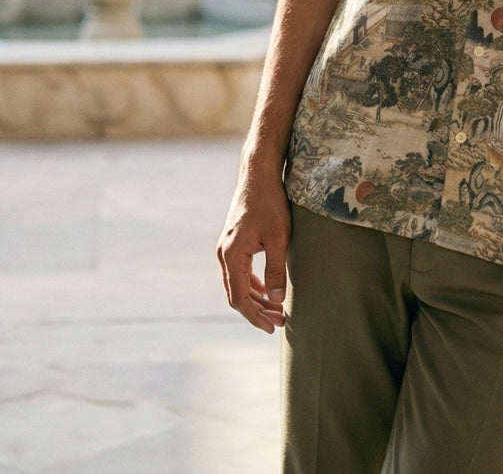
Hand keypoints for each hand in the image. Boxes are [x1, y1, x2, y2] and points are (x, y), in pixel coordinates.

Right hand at [216, 177, 290, 333]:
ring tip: (276, 311)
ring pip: (238, 284)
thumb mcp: (278, 238)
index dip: (255, 316)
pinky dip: (253, 285)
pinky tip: (267, 291)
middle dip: (257, 311)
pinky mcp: (233, 242)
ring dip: (256, 299)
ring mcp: (226, 248)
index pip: (240, 298)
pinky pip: (239, 272)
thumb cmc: (270, 204)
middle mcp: (223, 254)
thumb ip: (276, 270)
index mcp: (231, 256)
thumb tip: (276, 301)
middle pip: (236, 294)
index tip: (273, 327)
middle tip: (279, 323)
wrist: (258, 175)